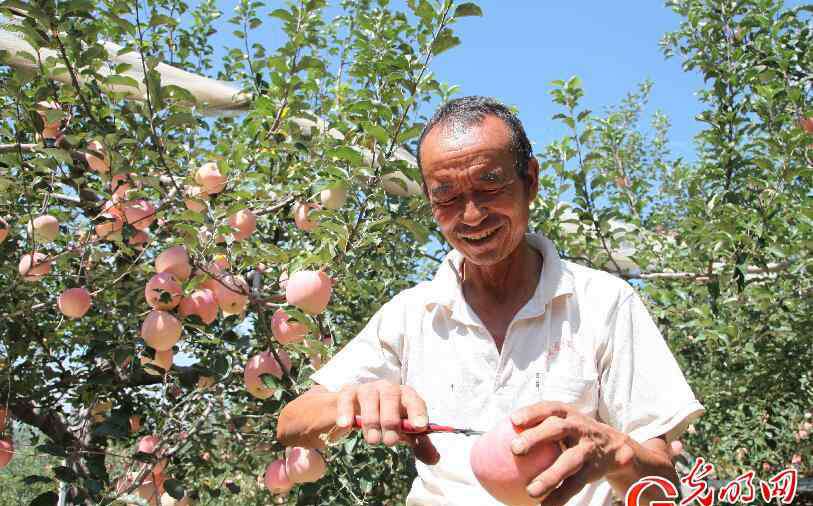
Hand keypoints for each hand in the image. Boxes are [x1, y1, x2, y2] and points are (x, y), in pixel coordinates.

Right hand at [335, 380, 439, 464]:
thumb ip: (419, 444)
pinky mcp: (348, 393)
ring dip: (371, 420)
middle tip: (390, 442)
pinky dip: (346, 412)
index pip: (414, 399)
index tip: (419, 427)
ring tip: (373, 441)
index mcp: (405, 395)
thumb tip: (434, 459)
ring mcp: (367, 389)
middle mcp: (387, 388)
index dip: (417, 412)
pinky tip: (346, 426)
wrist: (359, 408)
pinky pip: (346, 399)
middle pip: (390, 396)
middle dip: (391, 420)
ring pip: (369, 398)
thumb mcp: (405, 432)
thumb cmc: (388, 419)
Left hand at [509, 401, 629, 504]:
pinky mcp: (593, 470)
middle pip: (557, 429)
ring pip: (568, 462)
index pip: (548, 408)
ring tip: (530, 491)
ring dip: (549, 476)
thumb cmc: (573, 432)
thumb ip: (537, 426)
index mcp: (567, 413)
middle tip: (515, 449)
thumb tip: (496, 436)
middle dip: (536, 437)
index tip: (513, 420)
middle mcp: (578, 427)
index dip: (531, 412)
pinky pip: (575, 485)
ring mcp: (587, 448)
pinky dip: (560, 496)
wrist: (614, 446)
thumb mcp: (562, 421)